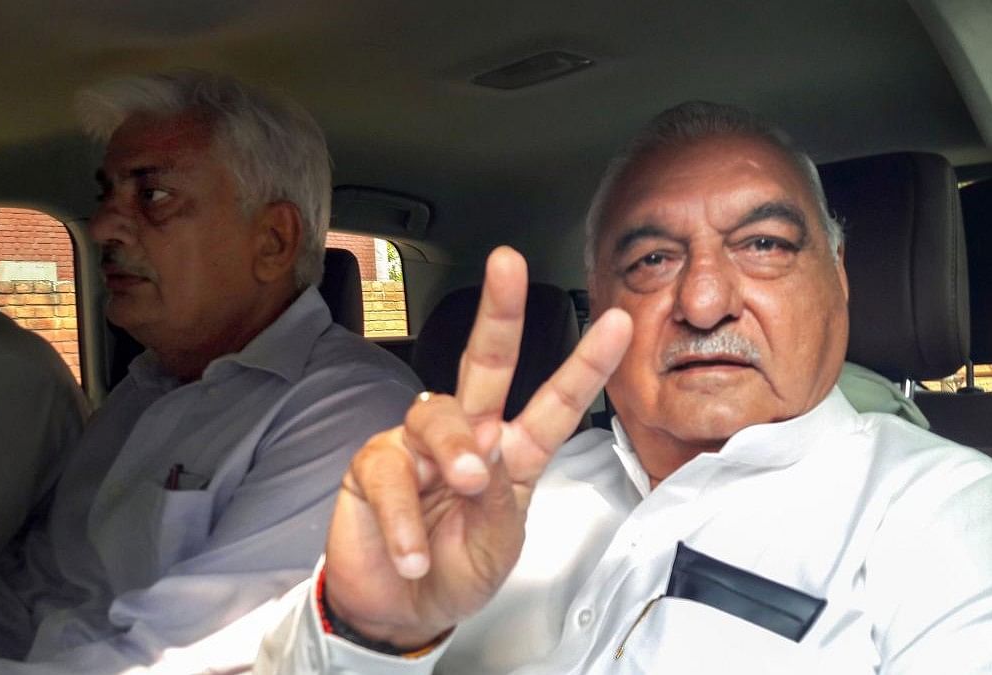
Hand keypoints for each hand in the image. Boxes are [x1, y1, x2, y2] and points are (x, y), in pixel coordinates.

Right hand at [323, 246, 632, 648]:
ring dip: (453, 449)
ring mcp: (417, 445)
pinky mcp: (372, 464)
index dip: (586, 363)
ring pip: (435, 412)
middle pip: (485, 362)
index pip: (555, 403)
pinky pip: (389, 470)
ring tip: (465, 486)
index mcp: (513, 454)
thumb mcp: (496, 550)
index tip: (619, 323)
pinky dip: (404, 517)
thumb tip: (486, 448)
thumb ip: (497, 504)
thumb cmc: (457, 572)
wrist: (400, 611)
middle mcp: (468, 436)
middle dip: (500, 311)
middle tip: (508, 264)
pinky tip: (413, 550)